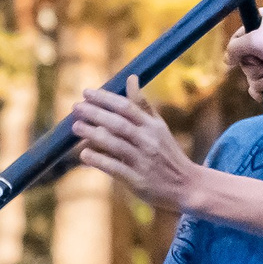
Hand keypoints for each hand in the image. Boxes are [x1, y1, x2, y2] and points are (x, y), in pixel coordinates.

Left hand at [72, 76, 203, 211]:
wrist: (186, 185)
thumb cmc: (167, 153)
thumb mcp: (159, 127)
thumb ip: (143, 105)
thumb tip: (131, 78)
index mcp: (153, 126)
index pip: (127, 107)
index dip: (105, 98)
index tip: (86, 93)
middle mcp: (148, 141)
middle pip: (118, 124)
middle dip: (95, 114)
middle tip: (76, 107)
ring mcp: (143, 161)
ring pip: (114, 144)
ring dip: (92, 134)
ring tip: (76, 127)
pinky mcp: (138, 181)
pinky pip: (114, 168)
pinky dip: (98, 160)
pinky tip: (84, 154)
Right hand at [226, 8, 262, 100]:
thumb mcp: (254, 41)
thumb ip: (234, 49)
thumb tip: (227, 61)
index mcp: (256, 24)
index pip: (234, 43)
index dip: (239, 55)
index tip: (252, 57)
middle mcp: (261, 38)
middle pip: (242, 61)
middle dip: (253, 70)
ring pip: (250, 74)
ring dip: (258, 80)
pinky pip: (259, 83)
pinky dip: (260, 89)